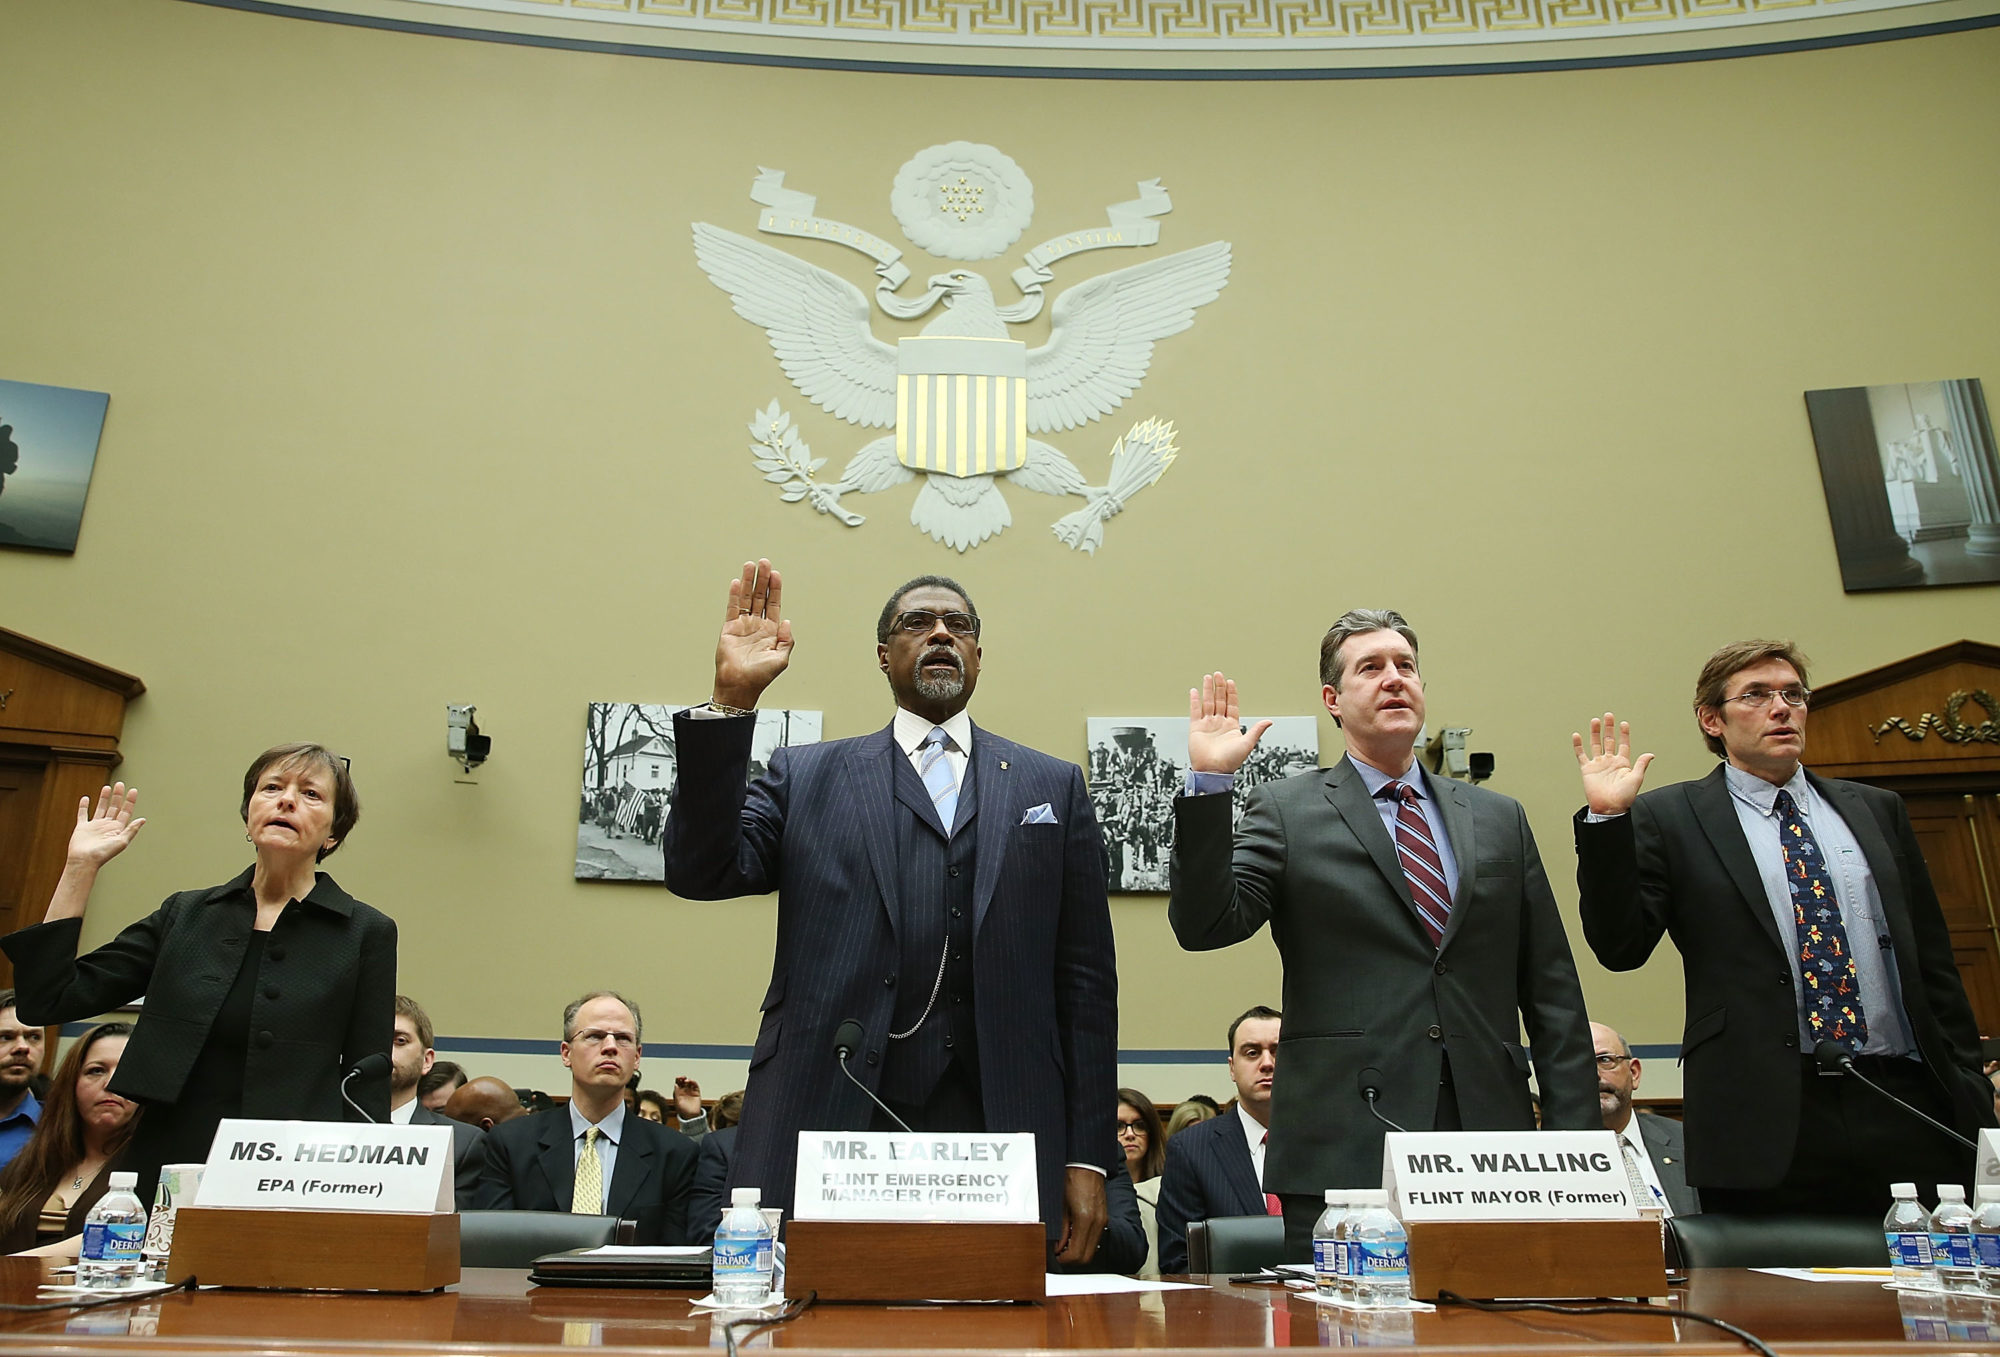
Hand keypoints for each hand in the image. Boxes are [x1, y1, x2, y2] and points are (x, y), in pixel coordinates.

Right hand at [66, 784, 144, 869]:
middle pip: (114, 807)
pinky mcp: (82, 827)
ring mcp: (95, 826)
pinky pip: (83, 814)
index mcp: (117, 829)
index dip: (130, 801)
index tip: (133, 790)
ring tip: (107, 787)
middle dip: (118, 796)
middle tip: (120, 784)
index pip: (126, 812)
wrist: (85, 860)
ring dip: (104, 798)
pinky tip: (86, 798)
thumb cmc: (104, 853)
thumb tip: (143, 819)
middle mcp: (107, 826)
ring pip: (100, 808)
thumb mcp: (121, 841)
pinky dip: (83, 806)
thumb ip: (131, 830)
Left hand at [672, 1075, 702, 1120]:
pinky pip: (695, 1085)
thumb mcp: (677, 1102)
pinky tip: (691, 1081)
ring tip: (686, 1080)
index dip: (678, 1080)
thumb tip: (675, 1085)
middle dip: (682, 1078)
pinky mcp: (696, 1092)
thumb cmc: (683, 1111)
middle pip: (683, 1082)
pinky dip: (693, 1082)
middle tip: (682, 1077)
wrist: (691, 1116)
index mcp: (678, 1093)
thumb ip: (676, 1093)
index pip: (677, 1084)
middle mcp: (684, 1091)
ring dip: (688, 1079)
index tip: (678, 1078)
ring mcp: (690, 1091)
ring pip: (689, 1082)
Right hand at [712, 559, 793, 709]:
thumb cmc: (761, 676)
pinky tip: (737, 582)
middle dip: (762, 580)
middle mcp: (757, 626)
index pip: (773, 604)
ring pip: (746, 599)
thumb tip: (787, 621)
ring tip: (750, 565)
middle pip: (760, 597)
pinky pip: (732, 608)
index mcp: (771, 632)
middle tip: (764, 562)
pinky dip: (734, 595)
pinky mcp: (729, 629)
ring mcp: (743, 626)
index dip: (775, 589)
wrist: (739, 685)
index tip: (775, 573)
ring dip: (749, 582)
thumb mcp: (781, 659)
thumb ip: (787, 640)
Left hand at [1053, 1166, 1108, 1264]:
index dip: (1063, 1259)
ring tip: (1065, 1243)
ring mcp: (1103, 1221)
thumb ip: (1060, 1229)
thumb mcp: (1060, 1206)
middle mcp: (1097, 1223)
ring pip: (1092, 1250)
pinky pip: (1095, 1239)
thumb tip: (1057, 1246)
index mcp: (1085, 1220)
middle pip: (1086, 1257)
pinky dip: (1085, 1242)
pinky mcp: (1104, 1218)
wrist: (1086, 1164)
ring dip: (1078, 1251)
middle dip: (1071, 1259)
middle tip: (1059, 1253)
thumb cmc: (1071, 1179)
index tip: (1055, 1255)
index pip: (1076, 1254)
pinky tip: (1074, 1235)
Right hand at [1187, 673, 1271, 774]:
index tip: (1230, 682)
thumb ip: (1256, 730)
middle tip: (1219, 674)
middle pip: (1219, 700)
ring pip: (1208, 702)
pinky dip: (1195, 701)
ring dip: (1208, 690)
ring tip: (1208, 677)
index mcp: (1232, 726)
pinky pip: (1195, 711)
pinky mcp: (1196, 728)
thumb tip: (1269, 721)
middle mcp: (1219, 723)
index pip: (1232, 705)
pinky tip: (1195, 691)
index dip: (1231, 693)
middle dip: (1219, 687)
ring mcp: (1207, 724)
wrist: (1213, 771)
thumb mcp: (1247, 744)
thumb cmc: (1230, 761)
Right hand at [1572, 713, 1653, 815]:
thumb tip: (1650, 754)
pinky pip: (1581, 755)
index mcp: (1622, 763)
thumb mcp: (1636, 779)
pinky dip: (1578, 746)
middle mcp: (1610, 762)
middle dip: (1609, 728)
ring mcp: (1598, 764)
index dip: (1624, 734)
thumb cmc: (1624, 797)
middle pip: (1609, 740)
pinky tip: (1577, 736)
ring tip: (1595, 721)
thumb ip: (1641, 764)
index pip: (1623, 744)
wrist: (1609, 808)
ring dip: (1595, 732)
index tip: (1624, 723)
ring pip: (1595, 744)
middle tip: (1609, 716)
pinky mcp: (1587, 769)